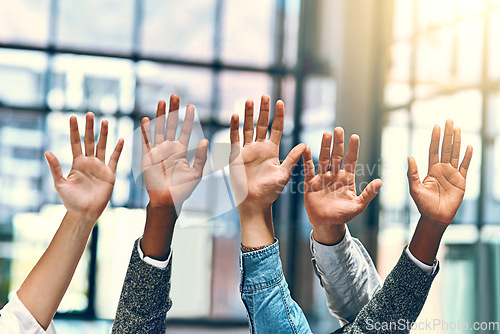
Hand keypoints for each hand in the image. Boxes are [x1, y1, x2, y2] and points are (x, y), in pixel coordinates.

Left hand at [45, 112, 123, 222]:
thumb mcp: (60, 183)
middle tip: (89, 113)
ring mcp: (100, 167)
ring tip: (105, 121)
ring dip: (104, 134)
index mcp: (77, 163)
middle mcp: (89, 162)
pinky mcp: (110, 174)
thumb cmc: (71, 200)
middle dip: (89, 127)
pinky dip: (118, 150)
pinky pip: (114, 159)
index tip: (72, 116)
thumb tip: (47, 152)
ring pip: (102, 146)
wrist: (85, 212)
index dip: (74, 130)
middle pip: (89, 141)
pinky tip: (121, 139)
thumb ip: (56, 167)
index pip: (75, 142)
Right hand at [141, 95, 207, 210]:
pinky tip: (146, 120)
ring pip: (158, 129)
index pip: (186, 130)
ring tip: (162, 102)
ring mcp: (157, 151)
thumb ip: (200, 157)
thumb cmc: (183, 189)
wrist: (167, 201)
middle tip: (175, 96)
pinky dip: (145, 131)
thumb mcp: (196, 173)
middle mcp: (169, 148)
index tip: (191, 105)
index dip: (188, 118)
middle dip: (173, 111)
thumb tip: (205, 141)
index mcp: (181, 151)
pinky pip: (146, 142)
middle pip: (171, 124)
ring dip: (160, 115)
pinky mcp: (147, 157)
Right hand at [229, 95, 304, 246]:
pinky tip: (234, 116)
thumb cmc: (271, 191)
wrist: (255, 203)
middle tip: (265, 96)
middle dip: (263, 110)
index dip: (278, 115)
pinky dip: (234, 127)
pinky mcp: (236, 156)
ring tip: (249, 100)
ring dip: (248, 115)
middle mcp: (259, 148)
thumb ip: (293, 158)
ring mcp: (247, 151)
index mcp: (272, 150)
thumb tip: (305, 145)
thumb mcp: (284, 173)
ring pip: (248, 128)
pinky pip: (234, 139)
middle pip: (262, 124)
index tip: (280, 102)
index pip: (276, 128)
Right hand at [303, 128, 381, 244]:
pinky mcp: (310, 182)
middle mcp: (335, 175)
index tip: (355, 136)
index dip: (352, 149)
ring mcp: (322, 177)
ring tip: (326, 134)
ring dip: (324, 146)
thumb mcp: (358, 206)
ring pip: (323, 158)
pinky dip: (307, 159)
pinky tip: (305, 148)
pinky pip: (308, 168)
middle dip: (338, 143)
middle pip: (336, 155)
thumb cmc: (343, 216)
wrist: (326, 224)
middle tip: (339, 129)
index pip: (350, 160)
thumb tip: (380, 181)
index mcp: (347, 179)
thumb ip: (368, 194)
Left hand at [407, 119, 472, 225]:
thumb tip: (409, 157)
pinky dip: (467, 156)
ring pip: (455, 154)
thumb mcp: (414, 188)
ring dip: (457, 142)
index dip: (435, 139)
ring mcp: (453, 174)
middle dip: (447, 135)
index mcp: (431, 170)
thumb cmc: (423, 205)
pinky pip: (465, 166)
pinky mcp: (461, 182)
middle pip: (446, 148)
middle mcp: (442, 170)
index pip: (434, 150)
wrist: (435, 217)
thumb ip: (412, 173)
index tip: (436, 127)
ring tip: (458, 129)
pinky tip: (469, 146)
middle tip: (449, 121)